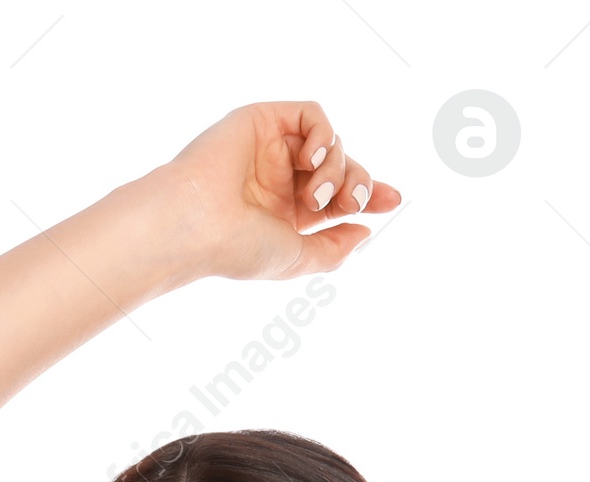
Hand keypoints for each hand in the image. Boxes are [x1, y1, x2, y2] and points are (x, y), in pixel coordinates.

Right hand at [153, 99, 401, 282]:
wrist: (197, 224)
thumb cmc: (238, 249)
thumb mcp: (297, 259)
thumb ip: (333, 248)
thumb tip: (364, 231)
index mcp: (288, 212)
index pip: (339, 196)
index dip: (370, 194)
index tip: (392, 200)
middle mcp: (281, 178)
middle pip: (343, 166)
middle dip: (359, 183)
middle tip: (350, 203)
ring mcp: (272, 148)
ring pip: (331, 142)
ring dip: (336, 170)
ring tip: (315, 197)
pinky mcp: (262, 120)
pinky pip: (311, 114)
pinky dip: (323, 134)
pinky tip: (313, 159)